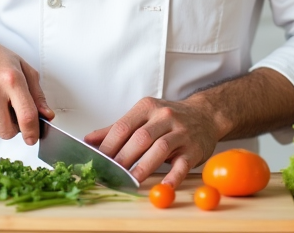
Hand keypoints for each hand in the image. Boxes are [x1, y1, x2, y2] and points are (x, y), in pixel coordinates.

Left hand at [84, 95, 218, 186]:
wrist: (204, 115)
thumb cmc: (168, 119)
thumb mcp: (142, 116)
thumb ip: (116, 129)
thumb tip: (89, 141)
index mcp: (147, 107)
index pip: (123, 126)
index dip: (109, 145)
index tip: (98, 160)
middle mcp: (164, 117)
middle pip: (140, 138)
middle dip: (123, 158)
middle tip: (111, 174)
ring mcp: (181, 132)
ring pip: (159, 149)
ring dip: (143, 168)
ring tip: (131, 182)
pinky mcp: (194, 149)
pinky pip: (182, 164)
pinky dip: (172, 177)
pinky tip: (163, 187)